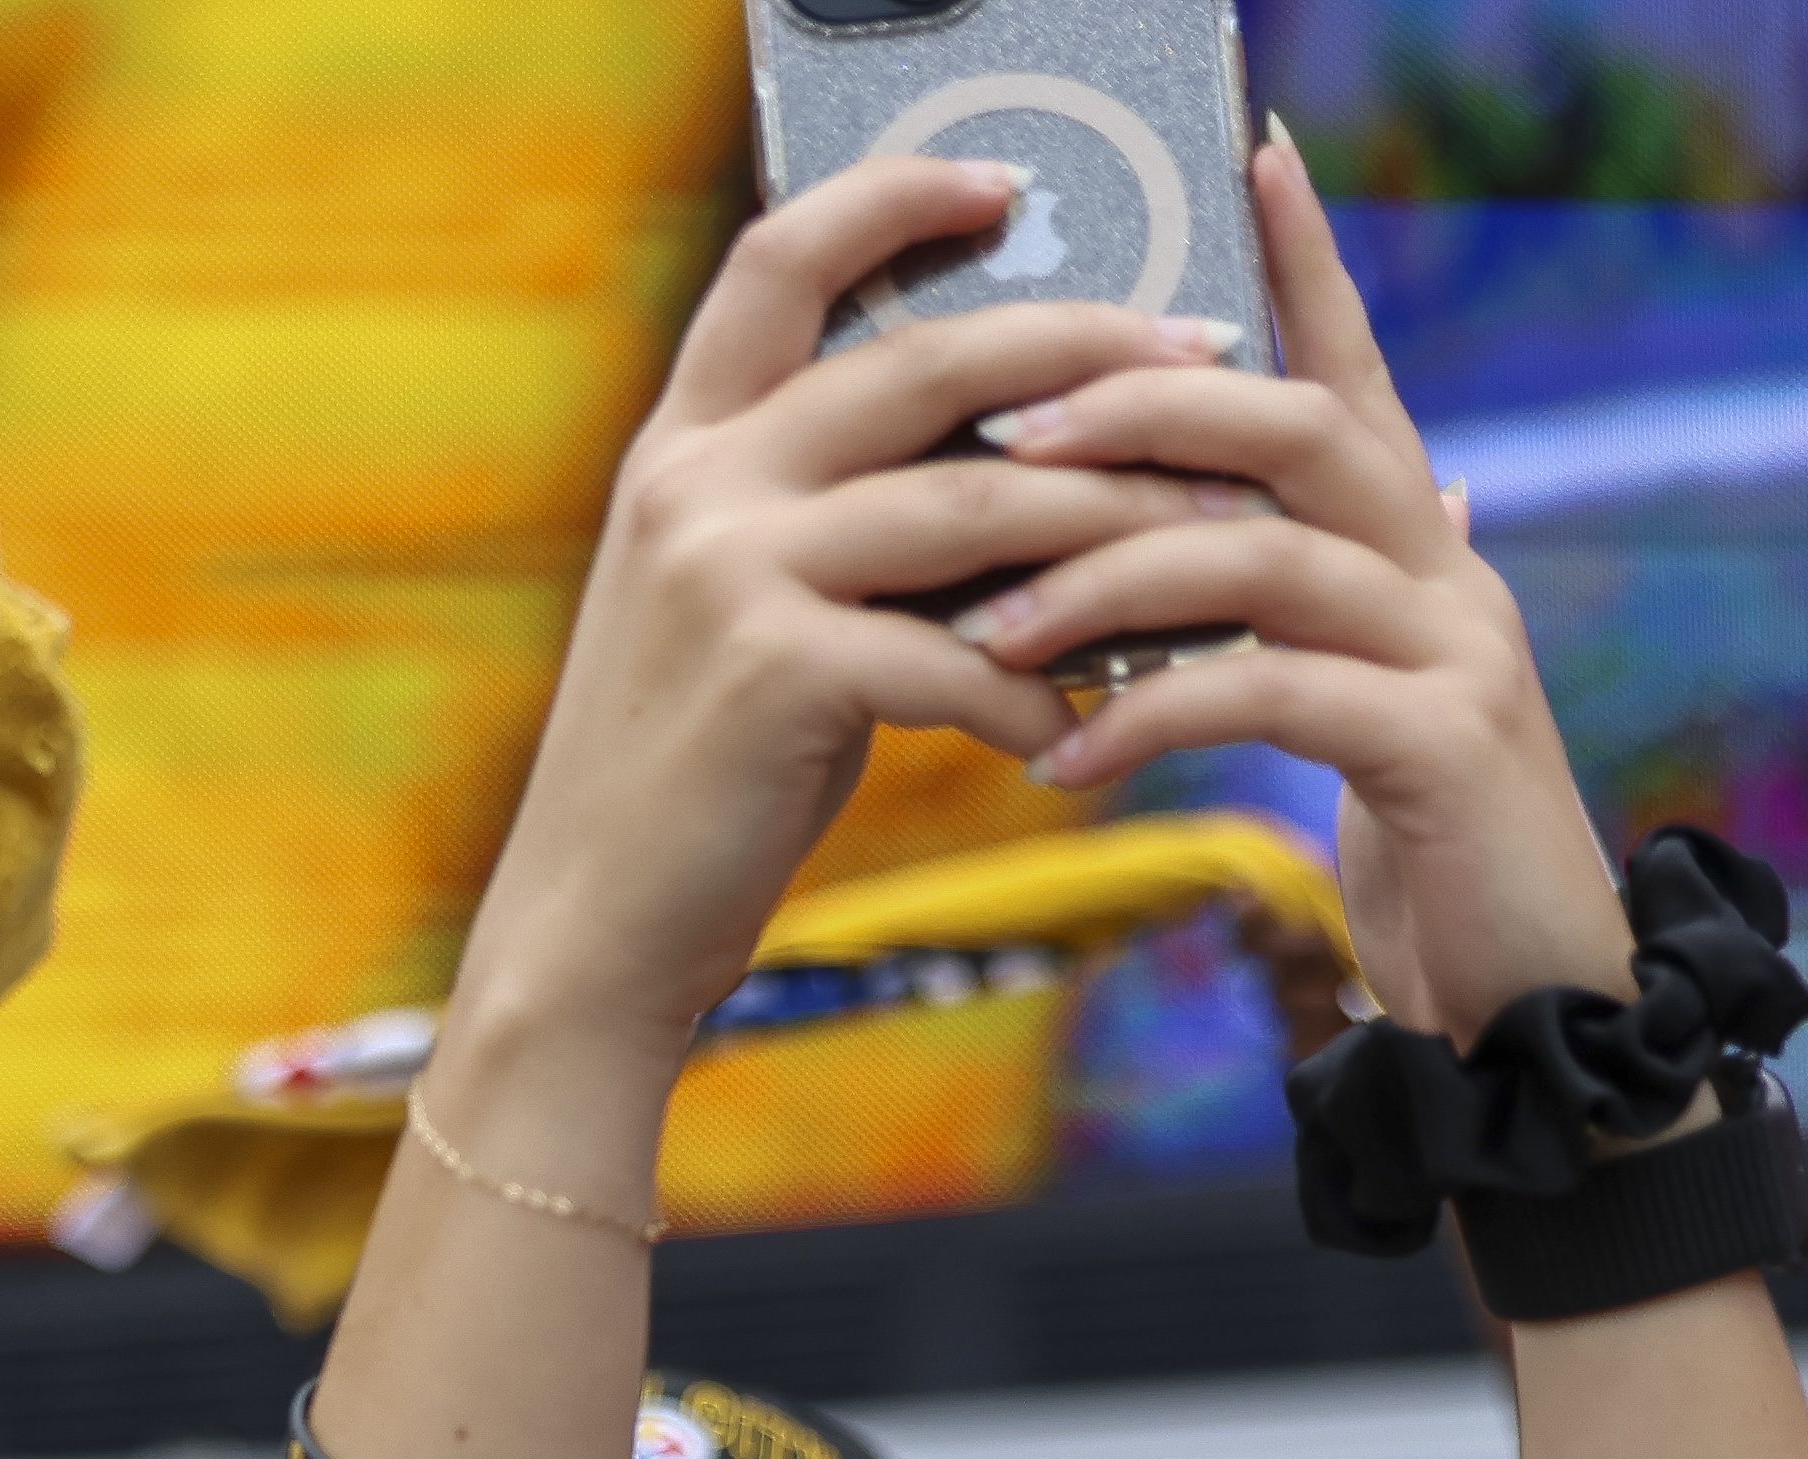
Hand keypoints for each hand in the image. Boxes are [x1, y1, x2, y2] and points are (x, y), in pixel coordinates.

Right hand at [443, 159, 1210, 1065]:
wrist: (590, 926)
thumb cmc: (691, 774)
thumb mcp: (730, 607)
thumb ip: (822, 518)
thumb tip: (1010, 470)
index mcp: (683, 446)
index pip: (780, 260)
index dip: (892, 199)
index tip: (1006, 183)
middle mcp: (697, 484)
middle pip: (925, 361)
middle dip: (1086, 347)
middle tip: (1205, 359)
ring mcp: (730, 573)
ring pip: (977, 503)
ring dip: (1117, 520)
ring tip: (1217, 534)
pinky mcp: (778, 674)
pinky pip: (962, 657)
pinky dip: (1047, 691)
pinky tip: (1094, 724)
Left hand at [950, 133, 1634, 1045]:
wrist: (1533, 1008)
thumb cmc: (1419, 851)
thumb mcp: (1343, 711)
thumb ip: (1294, 613)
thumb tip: (1244, 522)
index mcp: (1413, 538)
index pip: (1350, 362)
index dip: (1304, 256)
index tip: (1248, 145)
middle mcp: (1444, 564)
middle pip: (1296, 425)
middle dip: (1140, 416)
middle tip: (1000, 443)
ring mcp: (1456, 645)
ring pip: (1266, 553)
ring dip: (1106, 582)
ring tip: (984, 636)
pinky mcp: (1445, 745)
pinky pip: (1273, 696)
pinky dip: (1151, 718)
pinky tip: (1060, 762)